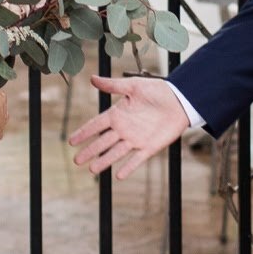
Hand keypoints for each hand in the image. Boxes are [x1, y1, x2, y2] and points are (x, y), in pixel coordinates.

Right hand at [68, 74, 188, 179]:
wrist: (181, 100)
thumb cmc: (158, 90)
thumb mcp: (134, 85)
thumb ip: (113, 85)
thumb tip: (91, 78)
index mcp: (118, 114)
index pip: (96, 125)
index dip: (84, 133)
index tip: (71, 141)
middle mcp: (124, 129)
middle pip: (103, 142)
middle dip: (90, 151)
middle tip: (76, 161)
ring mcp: (136, 139)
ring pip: (116, 153)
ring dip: (105, 161)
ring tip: (92, 170)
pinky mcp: (149, 147)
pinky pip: (136, 159)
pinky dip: (128, 167)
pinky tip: (119, 175)